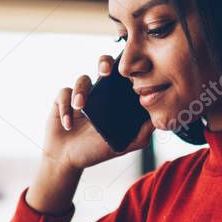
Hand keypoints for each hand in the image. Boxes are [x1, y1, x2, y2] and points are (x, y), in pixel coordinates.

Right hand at [42, 54, 153, 170]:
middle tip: (105, 71)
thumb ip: (141, 135)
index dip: (126, 70)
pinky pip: (63, 93)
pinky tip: (68, 123)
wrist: (68, 159)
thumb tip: (158, 121)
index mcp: (115, 99)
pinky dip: (65, 108)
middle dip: (105, 62)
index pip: (123, 77)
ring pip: (82, 79)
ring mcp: (80, 95)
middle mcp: (99, 93)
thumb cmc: (95, 150)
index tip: (129, 74)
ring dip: (80, 91)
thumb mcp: (123, 145)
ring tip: (80, 107)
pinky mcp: (62, 100)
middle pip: (104, 65)